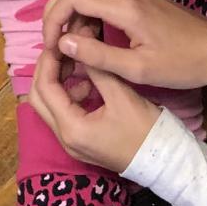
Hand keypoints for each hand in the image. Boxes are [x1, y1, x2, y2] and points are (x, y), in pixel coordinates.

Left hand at [25, 47, 159, 173]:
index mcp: (71, 128)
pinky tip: (88, 84)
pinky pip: (63, 115)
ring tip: (77, 64)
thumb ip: (97, 69)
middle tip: (62, 51)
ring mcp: (71, 143)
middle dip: (47, 71)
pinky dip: (69, 96)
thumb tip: (78, 44)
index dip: (49, 61)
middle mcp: (64, 139)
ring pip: (49, 106)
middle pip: (39, 98)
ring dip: (57, 83)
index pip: (45, 88)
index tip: (59, 42)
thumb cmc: (146, 131)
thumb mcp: (121, 96)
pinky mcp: (81, 143)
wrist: (167, 163)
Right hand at [41, 0, 206, 89]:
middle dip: (55, 8)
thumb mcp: (139, 69)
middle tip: (54, 38)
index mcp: (125, 6)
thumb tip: (62, 43)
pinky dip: (86, 8)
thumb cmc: (182, 64)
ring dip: (70, 8)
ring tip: (73, 41)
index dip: (53, 19)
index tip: (51, 44)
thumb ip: (98, 55)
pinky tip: (91, 34)